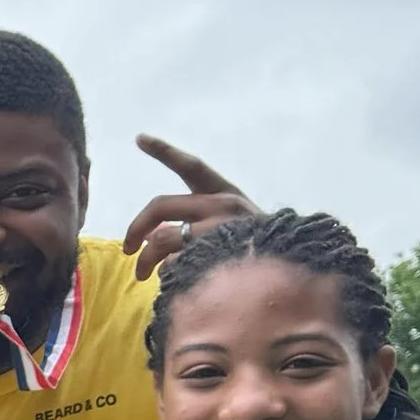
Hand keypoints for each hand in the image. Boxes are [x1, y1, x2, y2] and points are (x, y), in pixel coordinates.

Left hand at [121, 137, 252, 278]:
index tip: (140, 138)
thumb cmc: (253, 247)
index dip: (164, 151)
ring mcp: (220, 231)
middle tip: (127, 248)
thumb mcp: (232, 222)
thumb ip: (194, 220)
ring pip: (163, 238)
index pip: (191, 166)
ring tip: (142, 274)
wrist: (291, 268)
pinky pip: (175, 264)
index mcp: (225, 192)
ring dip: (146, 259)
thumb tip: (150, 239)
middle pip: (161, 205)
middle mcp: (223, 205)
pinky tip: (171, 280)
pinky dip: (166, 274)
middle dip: (135, 227)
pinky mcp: (218, 256)